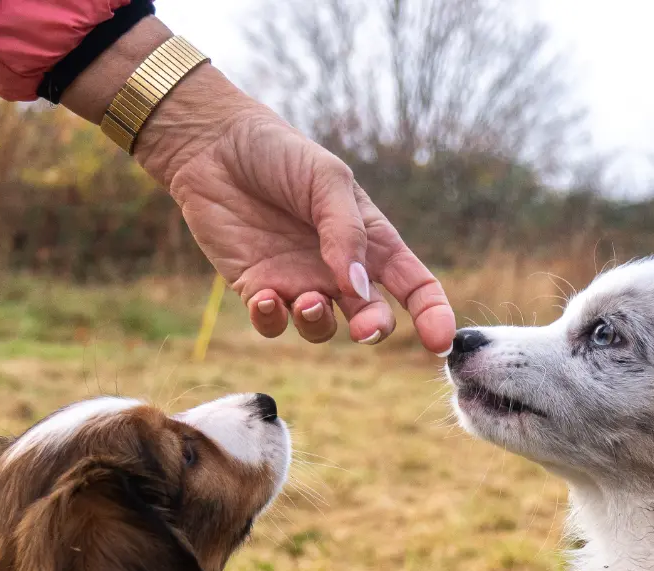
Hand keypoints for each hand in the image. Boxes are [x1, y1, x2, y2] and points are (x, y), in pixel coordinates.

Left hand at [64, 23, 454, 352]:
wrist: (213, 146)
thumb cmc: (280, 155)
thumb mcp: (326, 180)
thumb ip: (346, 233)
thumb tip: (356, 289)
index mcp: (370, 241)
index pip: (414, 286)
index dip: (433, 316)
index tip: (440, 341)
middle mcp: (338, 270)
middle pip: (372, 317)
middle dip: (374, 329)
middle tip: (365, 328)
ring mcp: (298, 283)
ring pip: (322, 328)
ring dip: (320, 323)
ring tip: (307, 300)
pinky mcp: (257, 290)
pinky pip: (272, 324)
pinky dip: (272, 320)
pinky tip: (265, 297)